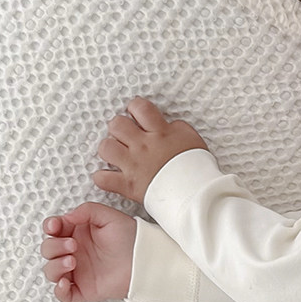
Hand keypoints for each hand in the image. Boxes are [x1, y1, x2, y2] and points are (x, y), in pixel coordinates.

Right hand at [41, 201, 137, 301]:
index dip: (49, 227)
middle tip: (72, 245)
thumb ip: (86, 210)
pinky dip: (59, 290)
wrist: (146, 259)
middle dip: (54, 246)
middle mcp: (75, 252)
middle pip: (48, 250)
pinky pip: (63, 294)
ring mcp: (78, 271)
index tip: (54, 226)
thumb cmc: (131, 238)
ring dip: (55, 266)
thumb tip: (66, 217)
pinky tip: (66, 282)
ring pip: (51, 271)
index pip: (53, 229)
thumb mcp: (108, 216)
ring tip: (72, 261)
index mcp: (77, 233)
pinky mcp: (84, 289)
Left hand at [92, 95, 208, 206]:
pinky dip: (103, 177)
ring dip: (109, 149)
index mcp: (160, 132)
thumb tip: (166, 124)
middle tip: (125, 134)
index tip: (136, 112)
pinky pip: (103, 179)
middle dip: (119, 127)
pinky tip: (110, 176)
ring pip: (106, 147)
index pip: (140, 107)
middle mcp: (143, 147)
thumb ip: (175, 128)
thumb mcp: (191, 138)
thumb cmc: (197, 169)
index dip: (135, 107)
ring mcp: (133, 166)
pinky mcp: (128, 185)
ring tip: (117, 153)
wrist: (195, 194)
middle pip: (117, 124)